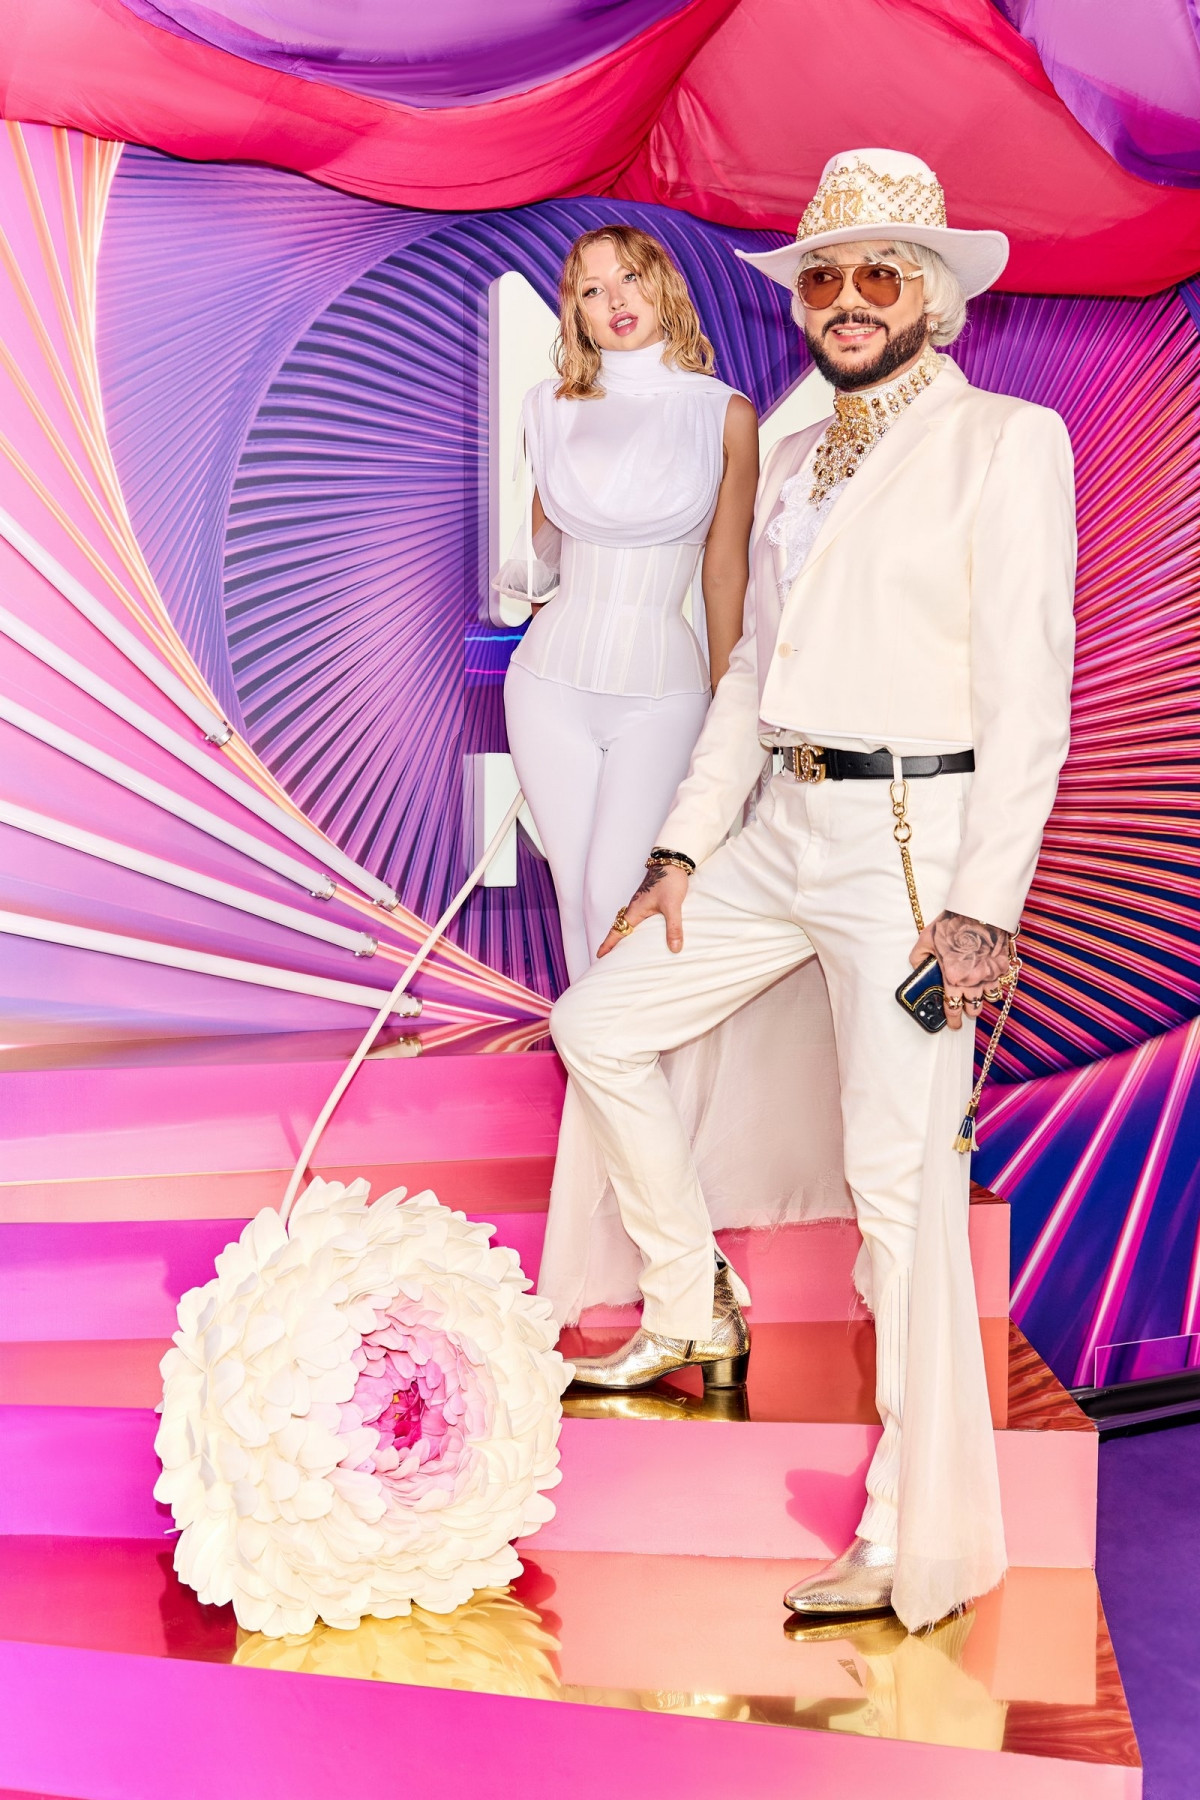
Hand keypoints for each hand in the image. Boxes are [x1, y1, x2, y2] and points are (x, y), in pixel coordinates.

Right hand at [597, 863, 689, 956]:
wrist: (673, 861)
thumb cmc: (668, 880)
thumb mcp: (672, 905)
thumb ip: (674, 927)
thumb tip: (675, 949)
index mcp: (635, 911)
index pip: (617, 930)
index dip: (608, 944)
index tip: (599, 956)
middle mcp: (635, 909)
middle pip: (621, 929)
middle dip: (614, 944)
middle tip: (609, 959)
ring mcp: (642, 905)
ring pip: (631, 924)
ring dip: (627, 936)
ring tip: (626, 951)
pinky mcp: (650, 902)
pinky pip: (640, 920)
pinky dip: (638, 930)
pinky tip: (647, 935)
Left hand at [909, 910, 1010, 1031]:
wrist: (978, 910)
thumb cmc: (951, 924)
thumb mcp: (926, 939)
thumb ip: (918, 958)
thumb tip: (917, 969)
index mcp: (952, 978)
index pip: (952, 1008)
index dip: (953, 1020)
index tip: (954, 1025)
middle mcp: (972, 981)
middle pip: (973, 1008)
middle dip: (968, 1010)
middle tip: (965, 1007)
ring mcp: (989, 975)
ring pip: (989, 1000)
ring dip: (982, 1000)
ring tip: (977, 996)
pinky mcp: (1001, 966)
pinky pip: (1001, 984)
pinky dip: (995, 985)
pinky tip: (989, 980)